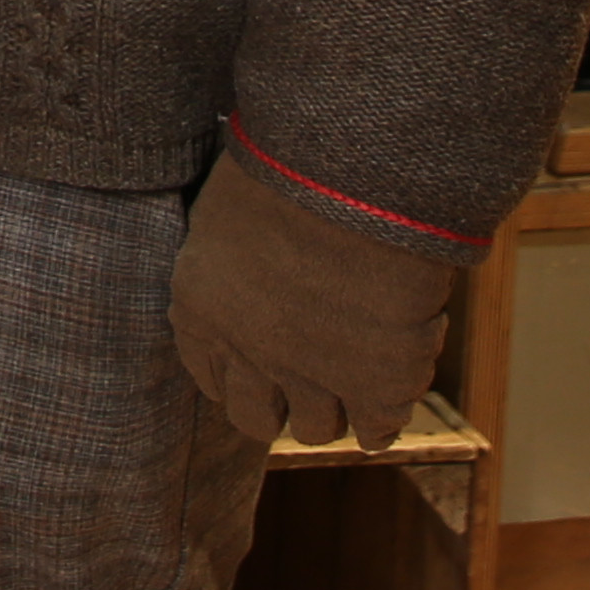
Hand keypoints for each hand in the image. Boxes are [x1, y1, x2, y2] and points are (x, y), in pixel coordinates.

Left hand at [164, 150, 457, 452]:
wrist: (353, 172)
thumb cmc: (291, 161)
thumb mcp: (234, 203)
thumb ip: (236, 247)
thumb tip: (259, 258)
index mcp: (201, 306)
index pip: (208, 372)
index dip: (236, 371)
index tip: (256, 362)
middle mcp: (247, 353)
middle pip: (253, 416)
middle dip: (277, 404)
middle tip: (303, 382)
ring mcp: (312, 376)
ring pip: (314, 428)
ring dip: (331, 411)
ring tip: (350, 387)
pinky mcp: (377, 384)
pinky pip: (378, 429)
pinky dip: (382, 421)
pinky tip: (388, 400)